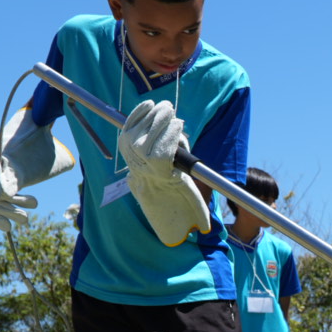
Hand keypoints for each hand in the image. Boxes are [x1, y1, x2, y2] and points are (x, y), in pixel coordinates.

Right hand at [0, 106, 73, 232]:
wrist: (16, 142)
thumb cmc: (29, 138)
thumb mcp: (37, 127)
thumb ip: (43, 118)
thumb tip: (52, 96)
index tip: (5, 196)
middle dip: (10, 203)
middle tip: (36, 205)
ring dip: (6, 213)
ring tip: (27, 220)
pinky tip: (8, 228)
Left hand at [117, 99, 210, 245]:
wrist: (149, 185)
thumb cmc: (174, 188)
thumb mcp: (189, 195)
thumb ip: (197, 201)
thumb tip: (207, 225)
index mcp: (157, 173)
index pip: (162, 149)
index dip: (172, 134)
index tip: (180, 124)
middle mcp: (140, 162)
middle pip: (150, 133)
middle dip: (162, 119)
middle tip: (171, 110)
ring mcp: (128, 151)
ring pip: (140, 125)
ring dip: (153, 114)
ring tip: (165, 109)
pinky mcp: (123, 141)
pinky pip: (130, 122)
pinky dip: (139, 112)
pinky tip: (149, 105)